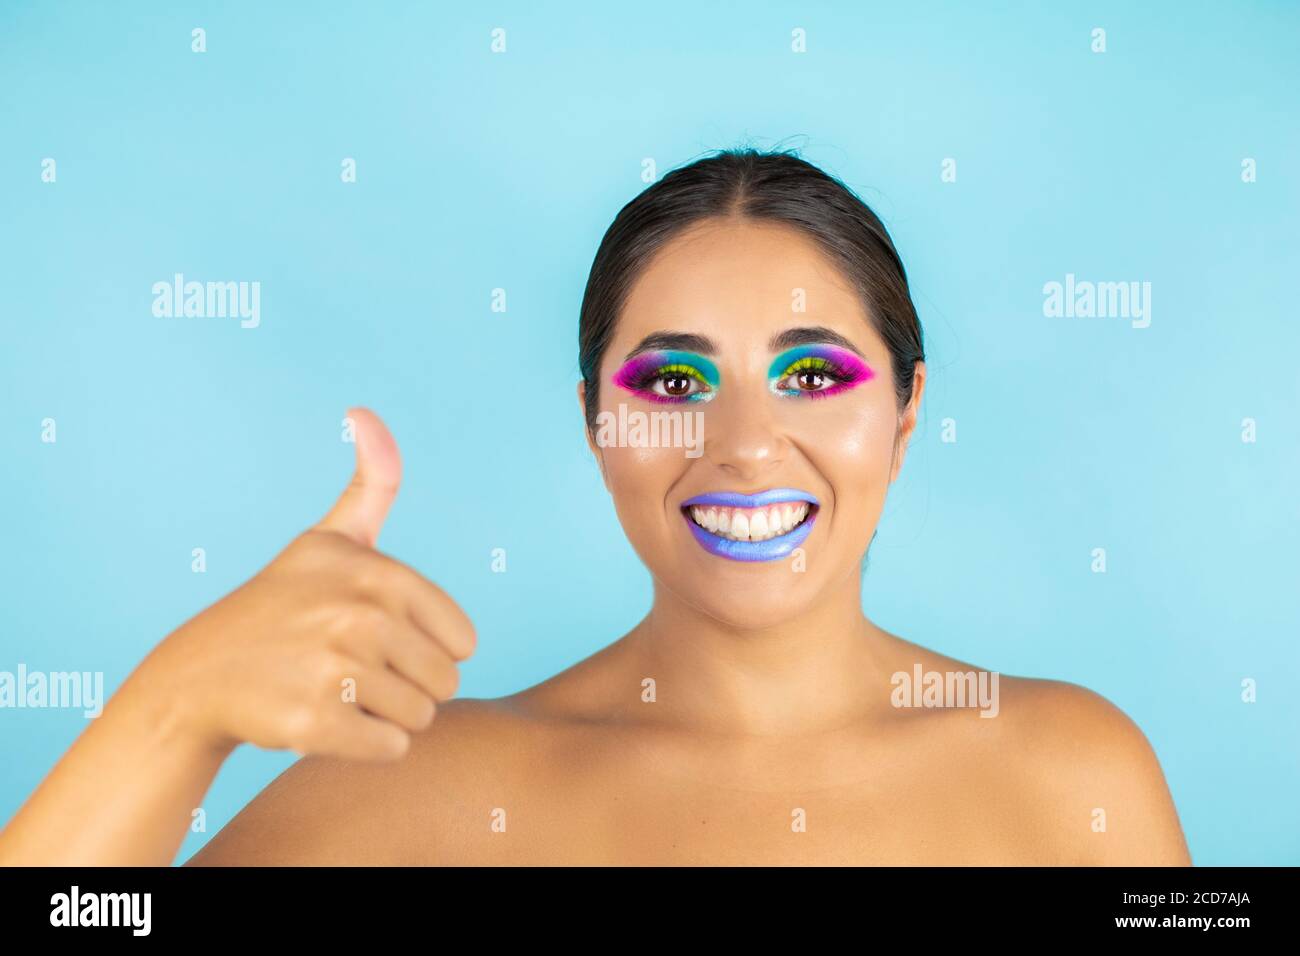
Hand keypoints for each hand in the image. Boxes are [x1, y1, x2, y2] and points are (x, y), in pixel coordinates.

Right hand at [137, 408, 475, 760]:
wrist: (200, 675)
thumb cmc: (280, 605)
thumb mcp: (327, 539)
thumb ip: (372, 481)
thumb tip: (364, 412)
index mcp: (378, 574)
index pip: (463, 643)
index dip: (426, 649)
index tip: (377, 636)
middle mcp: (359, 616)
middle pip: (445, 683)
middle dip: (408, 686)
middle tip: (351, 669)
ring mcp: (335, 671)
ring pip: (420, 719)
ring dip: (384, 716)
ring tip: (334, 691)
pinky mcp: (315, 724)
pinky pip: (391, 750)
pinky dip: (365, 746)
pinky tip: (324, 721)